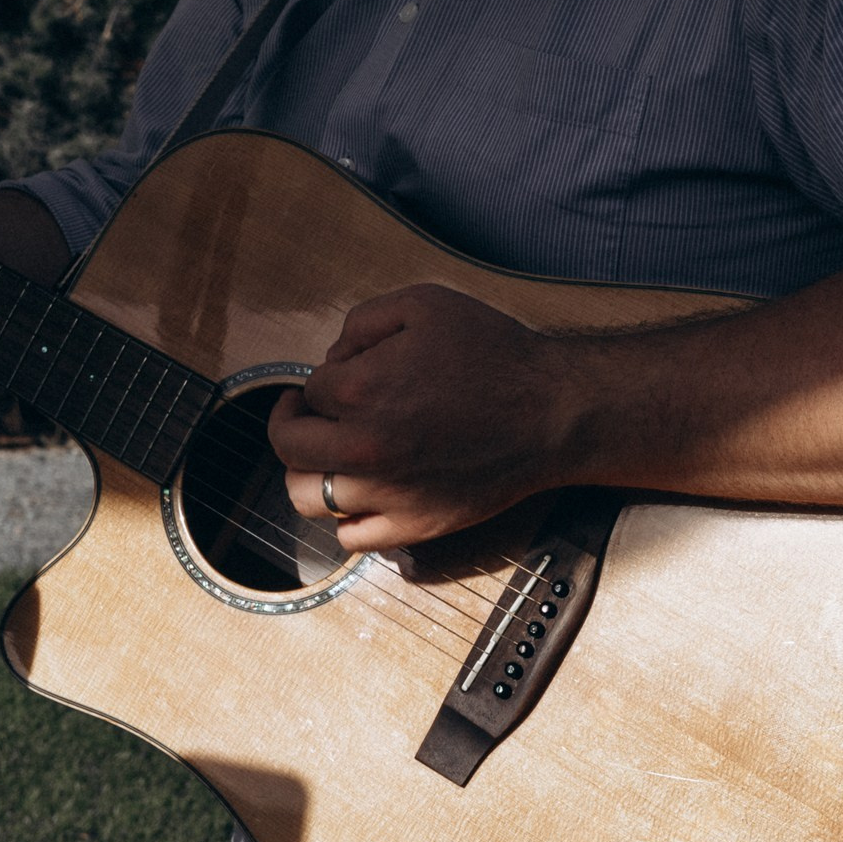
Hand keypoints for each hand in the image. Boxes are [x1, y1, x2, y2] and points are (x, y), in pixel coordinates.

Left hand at [268, 284, 590, 551]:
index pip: (309, 389)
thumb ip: (362, 322)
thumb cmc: (494, 353)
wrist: (552, 411)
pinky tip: (362, 494)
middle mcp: (364, 447)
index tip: (347, 374)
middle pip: (290, 446)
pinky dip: (345, 518)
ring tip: (327, 456)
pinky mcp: (414, 525)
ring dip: (309, 471)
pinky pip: (351, 537)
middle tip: (307, 412)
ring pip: (307, 498)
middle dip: (293, 422)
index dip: (324, 377)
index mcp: (360, 390)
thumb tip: (332, 359)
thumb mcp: (424, 304)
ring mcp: (387, 493)